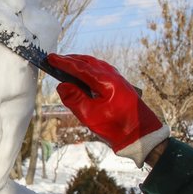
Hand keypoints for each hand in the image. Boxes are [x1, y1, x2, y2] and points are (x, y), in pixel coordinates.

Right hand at [48, 54, 168, 167]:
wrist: (141, 135)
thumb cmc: (116, 127)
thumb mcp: (89, 115)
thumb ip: (73, 99)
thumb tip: (61, 85)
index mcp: (105, 81)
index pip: (80, 67)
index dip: (63, 62)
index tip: (50, 58)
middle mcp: (112, 76)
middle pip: (88, 62)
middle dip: (71, 60)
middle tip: (56, 59)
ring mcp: (118, 80)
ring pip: (95, 65)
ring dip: (80, 63)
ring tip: (67, 65)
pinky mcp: (120, 86)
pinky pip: (102, 71)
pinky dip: (89, 69)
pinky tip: (84, 74)